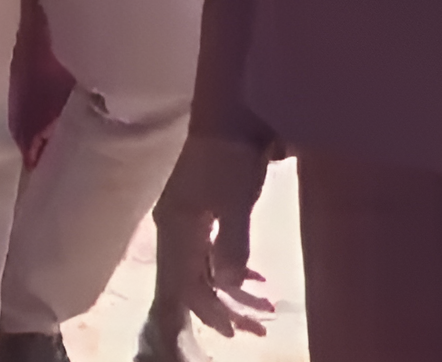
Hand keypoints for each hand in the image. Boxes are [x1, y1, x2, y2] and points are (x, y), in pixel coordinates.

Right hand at [149, 134, 274, 341]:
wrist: (233, 111)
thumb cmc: (231, 156)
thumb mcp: (234, 202)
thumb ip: (231, 246)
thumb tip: (229, 285)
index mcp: (176, 225)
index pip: (186, 282)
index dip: (209, 310)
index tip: (237, 331)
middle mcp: (177, 225)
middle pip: (195, 278)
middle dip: (225, 306)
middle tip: (258, 327)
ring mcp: (190, 216)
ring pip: (207, 266)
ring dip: (234, 289)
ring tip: (265, 305)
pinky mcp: (205, 207)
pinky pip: (214, 250)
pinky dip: (234, 267)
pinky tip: (256, 276)